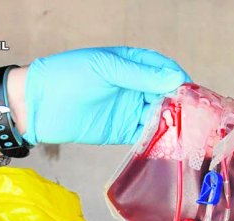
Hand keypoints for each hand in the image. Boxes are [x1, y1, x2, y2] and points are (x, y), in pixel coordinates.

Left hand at [19, 46, 190, 145]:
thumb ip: (139, 76)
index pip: (163, 69)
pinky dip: (156, 140)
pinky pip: (144, 136)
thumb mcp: (105, 69)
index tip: (191, 92)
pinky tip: (167, 145)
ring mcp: (128, 110)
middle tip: (194, 118)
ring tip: (184, 134)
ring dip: (170, 124)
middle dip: (179, 105)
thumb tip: (174, 80)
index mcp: (130, 63)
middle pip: (165, 95)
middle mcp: (133, 86)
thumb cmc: (67, 77)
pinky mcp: (120, 131)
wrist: (39, 105)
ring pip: (158, 117)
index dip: (178, 79)